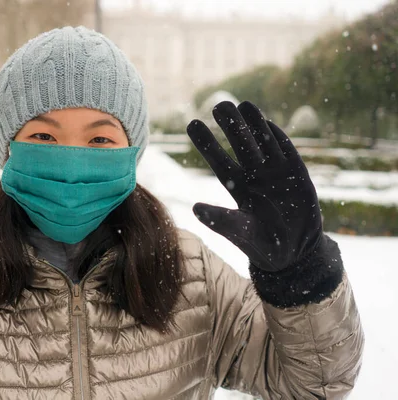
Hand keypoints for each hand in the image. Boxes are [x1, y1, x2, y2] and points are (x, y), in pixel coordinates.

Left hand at [187, 101, 321, 271]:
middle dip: (231, 125)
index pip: (219, 160)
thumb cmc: (261, 244)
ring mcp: (277, 173)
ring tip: (243, 104)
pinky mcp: (298, 175)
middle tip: (219, 104)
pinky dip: (279, 138)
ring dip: (254, 124)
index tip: (192, 123)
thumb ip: (219, 219)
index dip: (207, 143)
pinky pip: (287, 152)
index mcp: (237, 187)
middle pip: (241, 145)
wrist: (294, 254)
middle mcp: (255, 176)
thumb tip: (194, 208)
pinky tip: (268, 123)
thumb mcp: (239, 231)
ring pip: (263, 143)